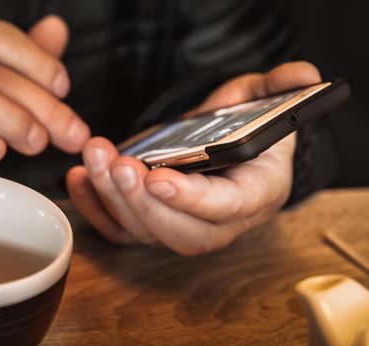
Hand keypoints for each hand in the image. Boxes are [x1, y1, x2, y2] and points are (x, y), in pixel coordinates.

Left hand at [66, 61, 320, 254]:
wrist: (223, 146)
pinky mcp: (151, 224)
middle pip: (180, 232)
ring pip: (145, 232)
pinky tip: (78, 179)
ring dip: (112, 198)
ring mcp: (181, 226)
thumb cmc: (245, 126)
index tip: (158, 178)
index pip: (226, 209)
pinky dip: (94, 209)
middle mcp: (220, 223)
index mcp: (256, 195)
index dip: (192, 199)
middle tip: (116, 165)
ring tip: (94, 157)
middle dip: (142, 202)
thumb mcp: (265, 100)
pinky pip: (120, 231)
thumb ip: (280, 88)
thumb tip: (305, 75)